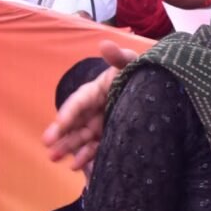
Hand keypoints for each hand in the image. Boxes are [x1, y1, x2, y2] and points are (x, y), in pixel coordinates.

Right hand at [42, 40, 137, 169]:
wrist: (161, 88)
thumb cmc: (141, 72)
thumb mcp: (132, 63)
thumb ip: (120, 56)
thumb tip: (104, 44)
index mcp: (96, 90)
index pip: (78, 103)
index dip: (66, 116)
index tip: (55, 129)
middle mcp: (95, 108)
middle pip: (76, 123)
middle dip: (62, 136)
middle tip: (49, 149)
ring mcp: (103, 123)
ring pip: (83, 138)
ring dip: (70, 149)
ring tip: (57, 159)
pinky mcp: (112, 134)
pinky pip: (98, 147)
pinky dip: (88, 157)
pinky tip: (79, 167)